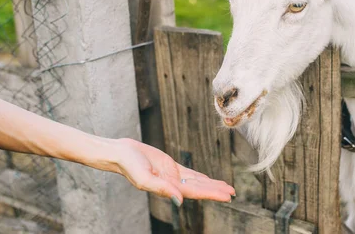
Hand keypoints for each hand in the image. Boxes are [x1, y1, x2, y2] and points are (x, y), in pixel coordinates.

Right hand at [110, 138, 234, 205]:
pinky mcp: (170, 166)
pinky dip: (200, 177)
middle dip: (216, 191)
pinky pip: (189, 173)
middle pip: (199, 188)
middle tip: (233, 193)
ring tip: (226, 187)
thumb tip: (180, 201)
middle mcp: (173, 184)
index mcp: (168, 188)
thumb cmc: (129, 166)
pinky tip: (208, 179)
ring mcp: (172, 176)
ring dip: (211, 184)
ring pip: (196, 181)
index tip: (227, 196)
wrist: (121, 154)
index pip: (195, 192)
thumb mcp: (144, 178)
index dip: (212, 194)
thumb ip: (162, 189)